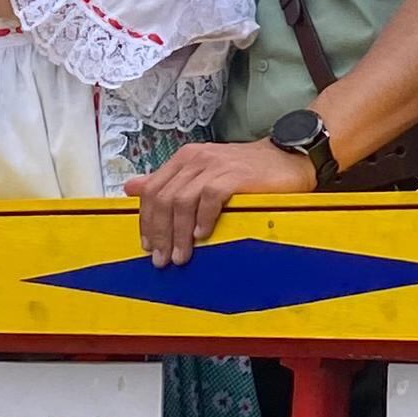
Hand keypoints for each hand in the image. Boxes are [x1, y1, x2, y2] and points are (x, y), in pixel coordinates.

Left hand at [136, 139, 311, 267]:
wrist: (286, 158)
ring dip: (178, 233)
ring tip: (180, 256)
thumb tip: (131, 188)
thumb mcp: (202, 172)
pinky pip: (210, 199)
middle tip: (161, 258)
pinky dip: (203, 219)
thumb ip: (168, 181)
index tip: (148, 246)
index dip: (146, 221)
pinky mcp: (234, 175)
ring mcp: (214, 165)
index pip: (152, 190)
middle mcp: (195, 159)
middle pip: (164, 198)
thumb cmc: (245, 170)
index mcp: (184, 159)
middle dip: (159, 233)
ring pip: (182, 201)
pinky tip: (202, 236)